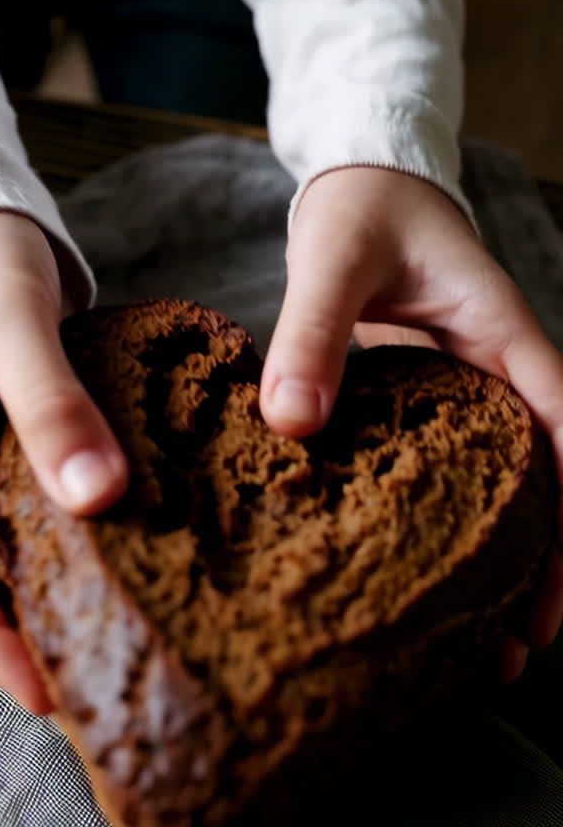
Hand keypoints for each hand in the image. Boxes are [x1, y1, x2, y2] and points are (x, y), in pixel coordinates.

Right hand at [0, 211, 127, 713]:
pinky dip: (77, 568)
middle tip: (93, 700)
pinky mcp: (19, 465)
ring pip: (4, 571)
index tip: (44, 692)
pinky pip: (40, 534)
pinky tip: (131, 587)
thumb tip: (96, 496)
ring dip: (47, 619)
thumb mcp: (11, 318)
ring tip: (114, 662)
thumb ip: (47, 400)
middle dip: (18, 650)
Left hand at [260, 167, 562, 681]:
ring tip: (496, 644)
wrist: (360, 181)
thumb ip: (313, 331)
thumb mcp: (333, 257)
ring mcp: (465, 395)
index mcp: (500, 333)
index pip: (561, 418)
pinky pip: (456, 476)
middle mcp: (495, 372)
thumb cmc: (362, 209)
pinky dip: (453, 531)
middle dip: (548, 557)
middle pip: (545, 476)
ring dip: (507, 560)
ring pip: (504, 487)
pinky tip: (430, 583)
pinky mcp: (429, 409)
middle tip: (530, 638)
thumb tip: (290, 423)